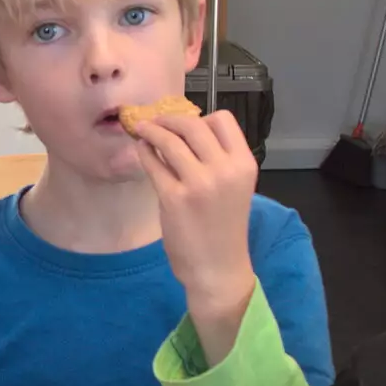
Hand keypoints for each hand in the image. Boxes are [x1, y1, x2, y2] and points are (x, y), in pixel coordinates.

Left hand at [133, 109, 258, 362]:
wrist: (218, 268)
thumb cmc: (224, 227)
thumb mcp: (233, 187)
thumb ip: (217, 159)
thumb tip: (183, 129)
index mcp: (244, 164)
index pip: (223, 120)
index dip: (201, 117)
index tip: (184, 122)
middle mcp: (224, 170)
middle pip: (193, 124)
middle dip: (170, 119)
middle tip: (155, 120)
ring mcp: (198, 183)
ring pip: (169, 140)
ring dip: (151, 130)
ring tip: (141, 130)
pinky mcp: (173, 198)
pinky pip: (154, 163)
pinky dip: (145, 151)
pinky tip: (142, 150)